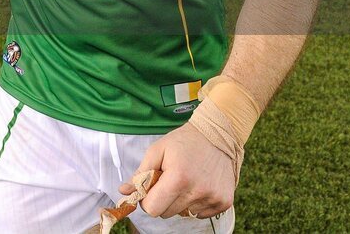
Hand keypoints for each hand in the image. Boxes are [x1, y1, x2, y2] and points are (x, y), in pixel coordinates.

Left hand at [118, 122, 235, 218]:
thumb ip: (140, 173)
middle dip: (163, 200)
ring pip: (184, 214)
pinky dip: (196, 203)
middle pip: (167, 213)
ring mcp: (213, 199)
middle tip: (169, 181)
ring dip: (180, 201)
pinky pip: (200, 214)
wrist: (217, 135)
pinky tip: (199, 185)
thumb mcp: (158, 150)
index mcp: (178, 178)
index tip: (150, 188)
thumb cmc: (183, 141)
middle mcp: (197, 192)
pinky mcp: (224, 203)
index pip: (153, 209)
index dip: (147, 200)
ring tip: (186, 180)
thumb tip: (124, 192)